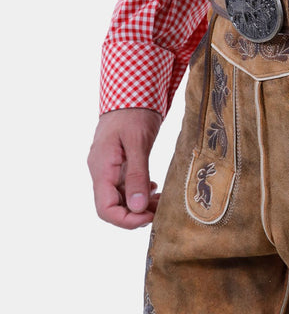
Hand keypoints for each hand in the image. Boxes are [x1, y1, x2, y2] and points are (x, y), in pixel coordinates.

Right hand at [88, 108, 162, 228]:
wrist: (131, 93)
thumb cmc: (133, 113)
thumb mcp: (138, 143)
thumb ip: (137, 175)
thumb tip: (137, 207)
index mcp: (102, 168)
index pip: (105, 209)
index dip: (126, 220)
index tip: (149, 217)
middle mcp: (101, 172)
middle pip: (113, 207)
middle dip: (137, 214)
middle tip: (161, 209)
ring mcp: (109, 169)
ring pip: (121, 199)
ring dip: (141, 205)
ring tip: (162, 200)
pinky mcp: (118, 165)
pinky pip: (126, 187)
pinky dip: (140, 193)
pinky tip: (153, 188)